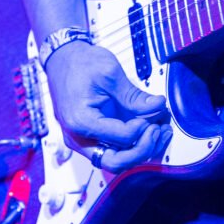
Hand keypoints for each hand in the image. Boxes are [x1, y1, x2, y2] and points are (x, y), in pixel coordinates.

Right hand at [44, 40, 171, 172]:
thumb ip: (134, 95)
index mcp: (80, 121)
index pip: (121, 139)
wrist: (63, 61)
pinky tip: (150, 129)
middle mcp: (78, 137)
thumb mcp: (110, 73)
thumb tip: (158, 106)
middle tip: (159, 130)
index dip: (142, 129)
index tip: (153, 114)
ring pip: (117, 161)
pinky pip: (114, 151)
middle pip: (116, 162)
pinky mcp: (91, 138)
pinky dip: (133, 145)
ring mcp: (83, 141)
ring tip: (160, 130)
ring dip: (141, 149)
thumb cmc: (79, 64)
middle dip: (143, 149)